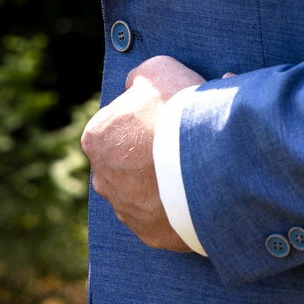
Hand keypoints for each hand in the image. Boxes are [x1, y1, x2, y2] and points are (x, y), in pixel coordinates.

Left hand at [82, 54, 207, 253]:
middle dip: (151, 156)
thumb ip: (142, 77)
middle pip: (128, 163)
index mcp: (97, 138)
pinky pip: (164, 219)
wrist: (207, 160)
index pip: (119, 126)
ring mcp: (126, 210)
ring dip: (164, 184)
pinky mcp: (151, 234)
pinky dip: (179, 209)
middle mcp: (103, 178)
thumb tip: (137, 85)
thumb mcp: (159, 69)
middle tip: (186, 146)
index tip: (172, 118)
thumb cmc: (179, 110)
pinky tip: (199, 195)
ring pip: (144, 194)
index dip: (147, 120)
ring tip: (196, 171)